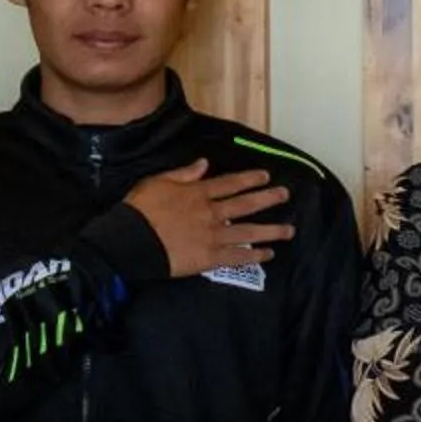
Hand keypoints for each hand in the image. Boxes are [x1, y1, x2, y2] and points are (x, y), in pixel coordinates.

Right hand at [125, 159, 296, 279]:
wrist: (130, 240)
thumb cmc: (139, 210)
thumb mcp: (157, 182)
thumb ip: (183, 173)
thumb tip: (204, 163)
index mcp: (198, 193)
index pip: (230, 183)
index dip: (249, 179)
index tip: (266, 176)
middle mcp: (210, 212)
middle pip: (245, 204)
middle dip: (268, 198)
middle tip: (286, 195)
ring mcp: (212, 236)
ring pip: (248, 231)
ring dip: (271, 230)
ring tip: (290, 230)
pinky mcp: (209, 258)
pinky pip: (237, 256)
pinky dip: (254, 255)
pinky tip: (269, 254)